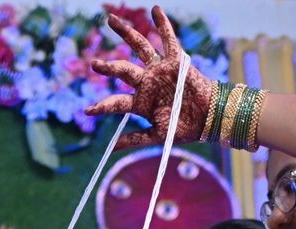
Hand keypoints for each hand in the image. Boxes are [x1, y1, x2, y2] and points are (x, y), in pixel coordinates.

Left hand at [86, 6, 218, 149]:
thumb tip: (112, 148)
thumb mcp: (156, 135)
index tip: (88, 111)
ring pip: (140, 47)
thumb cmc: (183, 128)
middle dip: (108, 67)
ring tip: (110, 20)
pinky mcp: (176, 61)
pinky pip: (168, 39)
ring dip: (126, 34)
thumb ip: (135, 139)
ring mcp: (160, 70)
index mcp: (140, 102)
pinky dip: (163, 24)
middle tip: (94, 64)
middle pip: (122, 69)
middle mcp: (147, 82)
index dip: (102, 106)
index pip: (116, 102)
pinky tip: (155, 9)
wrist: (207, 119)